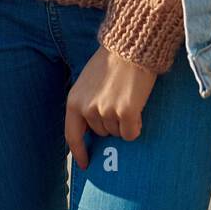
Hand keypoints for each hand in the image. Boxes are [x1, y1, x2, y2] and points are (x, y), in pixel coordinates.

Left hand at [65, 45, 157, 171]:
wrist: (131, 45)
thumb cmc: (112, 61)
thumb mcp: (88, 82)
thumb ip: (86, 103)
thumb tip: (92, 131)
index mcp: (74, 101)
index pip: (72, 135)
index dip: (79, 152)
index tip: (86, 164)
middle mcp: (88, 109)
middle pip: (101, 133)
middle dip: (111, 123)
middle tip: (119, 101)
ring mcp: (106, 111)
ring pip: (118, 133)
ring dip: (125, 122)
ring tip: (128, 97)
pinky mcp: (126, 112)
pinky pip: (131, 133)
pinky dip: (136, 125)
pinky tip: (138, 107)